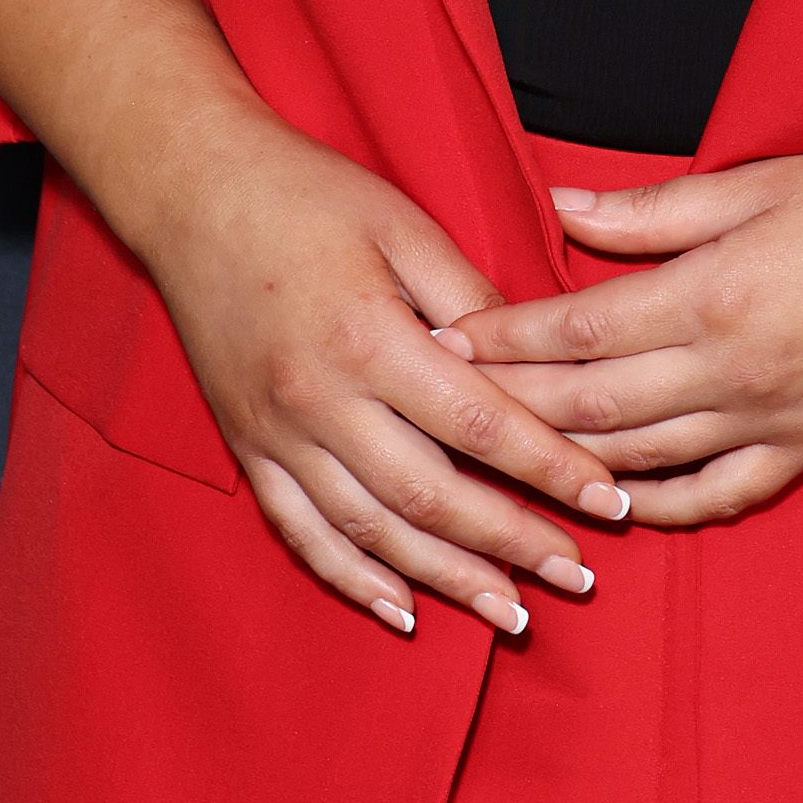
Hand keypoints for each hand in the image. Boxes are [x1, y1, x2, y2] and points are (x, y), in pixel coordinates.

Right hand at [140, 115, 633, 632]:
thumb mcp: (403, 223)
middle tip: (578, 576)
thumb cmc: (307, 192)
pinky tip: (402, 611)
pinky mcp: (247, 447)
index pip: (480, 424)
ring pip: (372, 532)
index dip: (551, 470)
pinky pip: (302, 532)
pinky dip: (353, 579)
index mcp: (370, 338)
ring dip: (448, 580)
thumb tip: (531, 361)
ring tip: (512, 614)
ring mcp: (276, 433)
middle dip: (513, 544)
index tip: (608, 504)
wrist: (194, 189)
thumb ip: (470, 297)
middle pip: (431, 497)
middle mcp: (320, 400)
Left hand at [440, 145, 802, 525]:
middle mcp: (733, 374)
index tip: (446, 338)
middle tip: (438, 403)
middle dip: (508, 406)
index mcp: (715, 297)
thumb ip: (654, 213)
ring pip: (639, 460)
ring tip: (494, 462)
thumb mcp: (759, 184)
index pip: (580, 330)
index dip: (507, 338)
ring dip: (561, 463)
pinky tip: (611, 508)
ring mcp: (770, 424)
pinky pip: (714, 497)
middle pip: (591, 404)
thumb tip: (562, 209)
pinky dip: (656, 508)